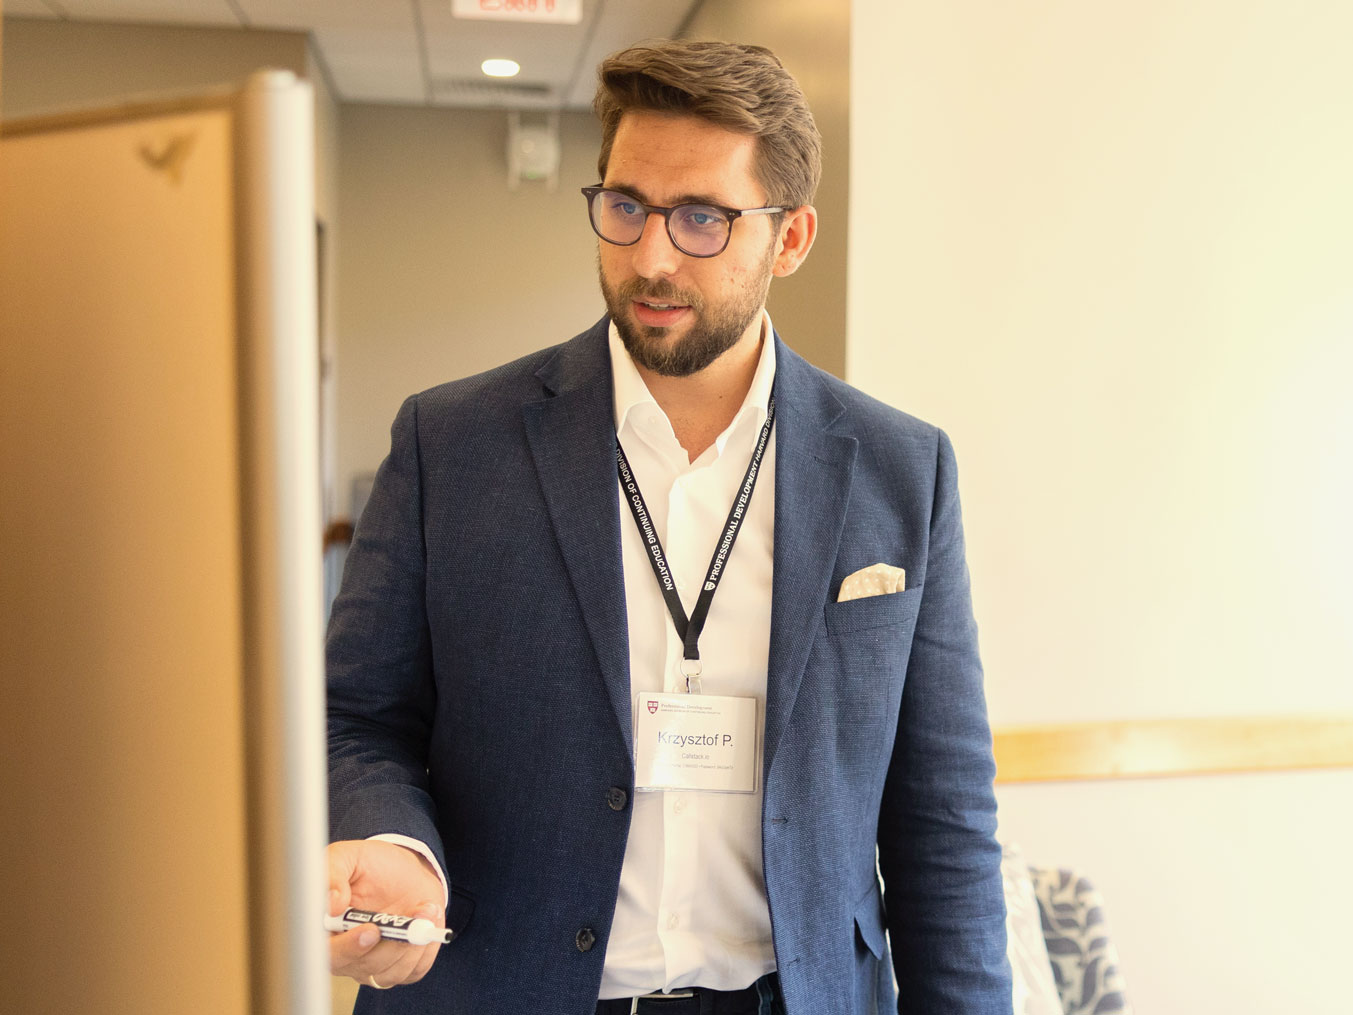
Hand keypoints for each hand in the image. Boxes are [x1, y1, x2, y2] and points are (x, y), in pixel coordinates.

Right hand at [327, 839, 445, 987]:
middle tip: (412, 917)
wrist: (405, 871)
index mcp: (325, 931)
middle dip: (391, 943)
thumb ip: (332, 874)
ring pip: (390, 972)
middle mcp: (345, 954)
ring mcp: (372, 964)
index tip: (371, 930)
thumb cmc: (370, 865)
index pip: (327, 954)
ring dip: (413, 942)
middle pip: (363, 966)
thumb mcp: (347, 856)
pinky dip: (425, 947)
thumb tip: (332, 904)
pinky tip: (429, 920)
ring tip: (427, 908)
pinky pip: (413, 970)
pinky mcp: (399, 967)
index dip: (348, 948)